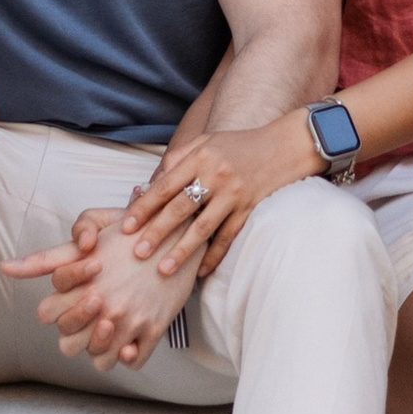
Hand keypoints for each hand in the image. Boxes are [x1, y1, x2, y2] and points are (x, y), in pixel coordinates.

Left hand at [2, 208, 197, 371]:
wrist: (178, 233)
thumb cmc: (130, 231)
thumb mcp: (87, 233)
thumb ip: (46, 258)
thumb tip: (4, 267)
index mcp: (82, 284)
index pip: (47, 314)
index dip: (55, 307)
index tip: (74, 293)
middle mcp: (104, 306)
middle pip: (68, 344)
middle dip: (74, 332)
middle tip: (91, 313)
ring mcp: (130, 321)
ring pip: (99, 359)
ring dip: (100, 348)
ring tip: (108, 327)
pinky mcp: (154, 329)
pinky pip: (132, 361)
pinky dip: (128, 355)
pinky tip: (129, 338)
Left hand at [122, 114, 325, 281]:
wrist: (286, 146)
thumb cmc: (241, 144)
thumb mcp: (209, 141)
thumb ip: (179, 158)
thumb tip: (151, 183)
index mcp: (201, 156)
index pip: (166, 185)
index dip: (145, 207)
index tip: (127, 225)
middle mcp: (216, 175)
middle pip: (180, 208)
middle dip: (156, 232)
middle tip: (137, 253)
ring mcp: (234, 194)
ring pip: (202, 228)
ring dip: (181, 251)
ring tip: (163, 269)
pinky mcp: (250, 209)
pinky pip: (228, 237)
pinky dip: (213, 256)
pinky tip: (199, 272)